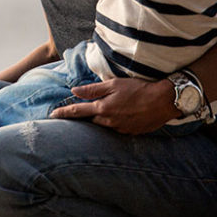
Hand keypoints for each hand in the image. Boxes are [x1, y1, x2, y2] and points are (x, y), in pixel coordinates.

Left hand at [48, 77, 175, 134]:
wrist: (164, 101)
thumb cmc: (139, 89)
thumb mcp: (114, 84)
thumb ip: (93, 89)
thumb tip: (74, 91)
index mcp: (103, 108)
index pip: (77, 112)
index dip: (63, 113)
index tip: (52, 115)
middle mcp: (109, 122)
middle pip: (91, 120)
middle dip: (85, 117)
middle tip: (81, 111)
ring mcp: (120, 129)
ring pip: (104, 125)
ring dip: (101, 119)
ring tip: (107, 111)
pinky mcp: (131, 133)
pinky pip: (117, 129)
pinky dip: (114, 123)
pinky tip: (121, 116)